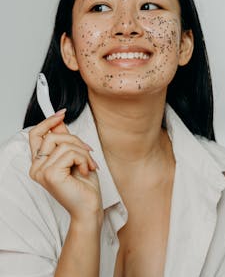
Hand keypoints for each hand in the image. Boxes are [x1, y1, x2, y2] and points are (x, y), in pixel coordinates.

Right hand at [29, 109, 102, 224]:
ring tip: (89, 164)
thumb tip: (59, 121)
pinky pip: (70, 152)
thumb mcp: (75, 156)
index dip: (48, 122)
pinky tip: (86, 171)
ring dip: (83, 152)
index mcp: (40, 163)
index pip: (35, 135)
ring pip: (64, 143)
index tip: (62, 114)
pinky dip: (83, 158)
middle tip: (88, 152)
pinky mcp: (50, 175)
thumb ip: (64, 140)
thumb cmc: (84, 186)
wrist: (89, 208)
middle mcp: (36, 168)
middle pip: (52, 136)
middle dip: (75, 140)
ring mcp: (41, 172)